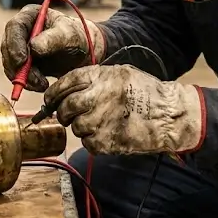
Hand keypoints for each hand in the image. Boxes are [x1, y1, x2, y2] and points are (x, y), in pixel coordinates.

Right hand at [0, 5, 105, 91]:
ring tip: (42, 84)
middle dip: (17, 66)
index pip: (14, 27)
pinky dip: (27, 83)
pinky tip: (41, 85)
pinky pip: (17, 74)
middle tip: (33, 80)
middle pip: (7, 47)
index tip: (22, 61)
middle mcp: (21, 30)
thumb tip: (33, 47)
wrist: (86, 52)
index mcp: (30, 16)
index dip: (14, 44)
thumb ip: (53, 39)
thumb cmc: (78, 36)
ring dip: (23, 78)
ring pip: (11, 63)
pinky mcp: (23, 62)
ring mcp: (20, 46)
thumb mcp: (69, 35)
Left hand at [44, 64, 204, 155]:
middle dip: (64, 113)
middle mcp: (97, 97)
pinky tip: (108, 133)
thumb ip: (93, 79)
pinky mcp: (106, 142)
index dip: (54, 93)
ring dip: (82, 127)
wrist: (168, 115)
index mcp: (100, 76)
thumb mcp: (119, 73)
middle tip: (70, 115)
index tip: (50, 100)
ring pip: (76, 128)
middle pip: (65, 108)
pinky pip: (88, 143)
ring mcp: (100, 121)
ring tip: (100, 122)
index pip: (65, 83)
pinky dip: (94, 141)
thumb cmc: (145, 92)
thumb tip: (66, 89)